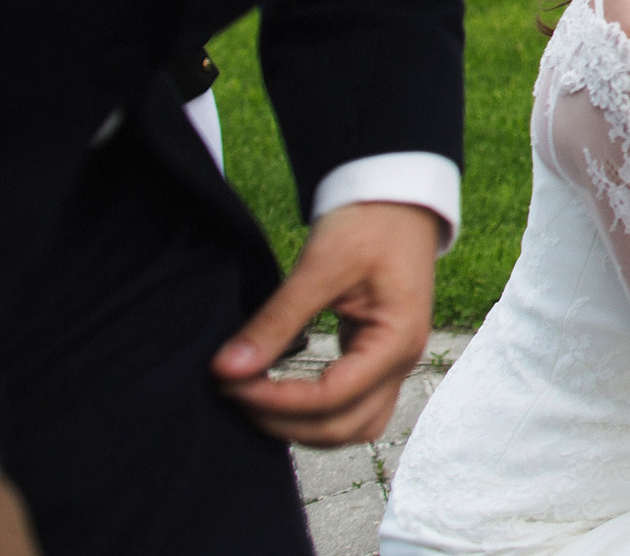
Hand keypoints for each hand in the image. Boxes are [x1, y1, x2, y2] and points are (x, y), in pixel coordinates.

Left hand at [211, 201, 439, 446]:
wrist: (398, 201)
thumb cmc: (368, 224)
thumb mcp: (320, 265)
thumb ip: (276, 320)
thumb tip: (226, 368)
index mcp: (397, 340)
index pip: (332, 397)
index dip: (275, 400)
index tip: (229, 382)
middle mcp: (403, 361)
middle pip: (343, 427)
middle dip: (283, 422)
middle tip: (235, 393)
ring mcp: (395, 364)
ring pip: (352, 428)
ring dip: (302, 428)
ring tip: (256, 399)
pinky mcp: (381, 360)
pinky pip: (354, 409)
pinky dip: (318, 415)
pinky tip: (283, 395)